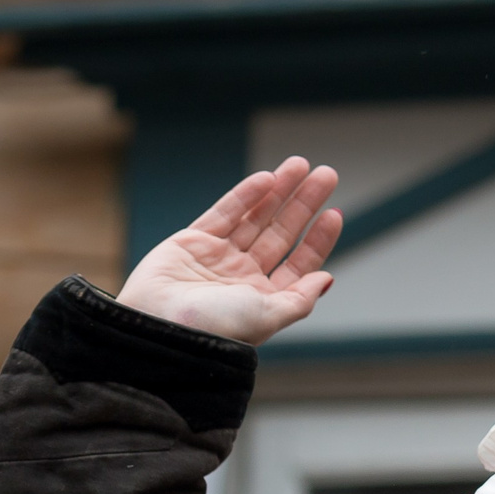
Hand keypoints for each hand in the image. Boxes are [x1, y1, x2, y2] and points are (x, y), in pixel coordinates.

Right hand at [115, 157, 343, 344]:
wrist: (161, 328)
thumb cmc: (216, 329)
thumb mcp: (269, 317)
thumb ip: (300, 299)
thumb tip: (327, 279)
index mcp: (264, 298)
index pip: (299, 262)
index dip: (318, 238)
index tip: (334, 214)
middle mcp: (243, 276)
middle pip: (281, 233)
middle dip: (304, 204)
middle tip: (327, 175)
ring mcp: (218, 256)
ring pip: (256, 217)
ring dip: (279, 190)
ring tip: (301, 164)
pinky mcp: (192, 240)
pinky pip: (225, 213)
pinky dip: (245, 195)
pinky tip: (268, 178)